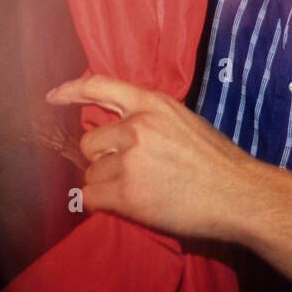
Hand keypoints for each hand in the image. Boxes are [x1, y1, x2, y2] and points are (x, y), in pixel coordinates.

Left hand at [46, 75, 256, 240]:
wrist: (239, 194)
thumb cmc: (220, 163)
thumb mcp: (186, 123)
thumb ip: (152, 122)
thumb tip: (120, 134)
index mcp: (154, 104)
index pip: (100, 86)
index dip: (71, 91)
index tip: (52, 98)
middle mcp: (137, 126)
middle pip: (90, 143)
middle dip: (103, 160)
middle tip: (131, 173)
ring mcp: (130, 159)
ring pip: (91, 174)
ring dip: (107, 185)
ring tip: (142, 191)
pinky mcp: (127, 191)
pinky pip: (91, 197)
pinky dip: (103, 203)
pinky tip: (130, 205)